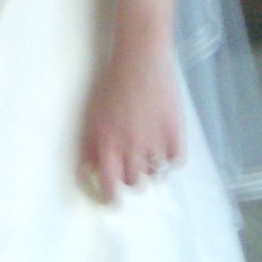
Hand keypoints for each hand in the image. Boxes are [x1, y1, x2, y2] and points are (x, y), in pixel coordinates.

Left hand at [77, 41, 182, 202]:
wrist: (141, 60)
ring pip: (156, 174)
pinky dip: (171, 156)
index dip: (111, 197)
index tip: (114, 200)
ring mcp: (155, 142)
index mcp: (107, 143)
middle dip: (132, 177)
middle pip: (135, 183)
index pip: (109, 185)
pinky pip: (176, 161)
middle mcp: (131, 147)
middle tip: (132, 163)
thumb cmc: (111, 86)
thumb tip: (86, 171)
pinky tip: (165, 143)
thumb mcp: (93, 115)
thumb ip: (89, 145)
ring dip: (151, 167)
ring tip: (149, 149)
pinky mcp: (176, 134)